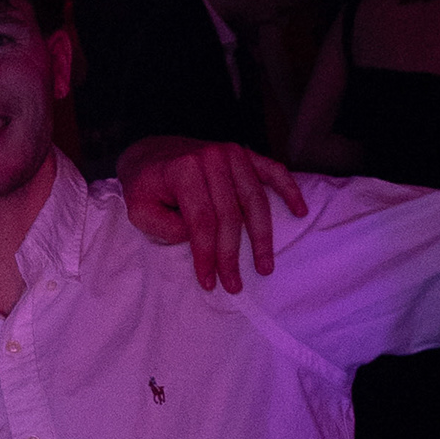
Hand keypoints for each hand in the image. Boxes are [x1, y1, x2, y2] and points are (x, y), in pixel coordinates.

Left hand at [117, 137, 307, 292]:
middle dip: (233, 255)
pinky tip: (300, 210)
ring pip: (255, 200)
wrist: (151, 153)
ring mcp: (232, 153)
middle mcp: (212, 157)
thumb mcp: (140, 210)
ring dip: (263, 237)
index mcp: (184, 169)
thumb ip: (166, 228)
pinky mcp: (245, 153)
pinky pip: (274, 171)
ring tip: (264, 266)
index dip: (207, 255)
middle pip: (231, 215)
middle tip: (235, 285)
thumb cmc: (146, 186)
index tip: (209, 282)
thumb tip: (200, 240)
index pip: (202, 221)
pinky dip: (290, 190)